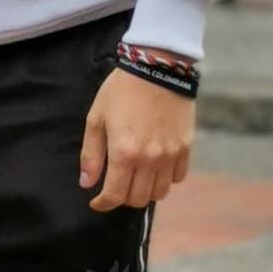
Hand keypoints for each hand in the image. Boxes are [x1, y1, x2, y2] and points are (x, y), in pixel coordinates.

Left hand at [80, 66, 194, 212]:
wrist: (157, 68)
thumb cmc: (121, 91)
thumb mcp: (96, 119)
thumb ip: (91, 155)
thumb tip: (87, 183)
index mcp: (124, 153)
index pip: (114, 195)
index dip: (103, 204)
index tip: (96, 202)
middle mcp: (149, 159)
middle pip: (138, 199)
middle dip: (123, 199)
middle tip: (115, 186)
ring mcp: (170, 155)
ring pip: (160, 192)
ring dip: (145, 191)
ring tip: (135, 179)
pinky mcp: (185, 147)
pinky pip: (178, 177)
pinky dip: (166, 179)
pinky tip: (156, 168)